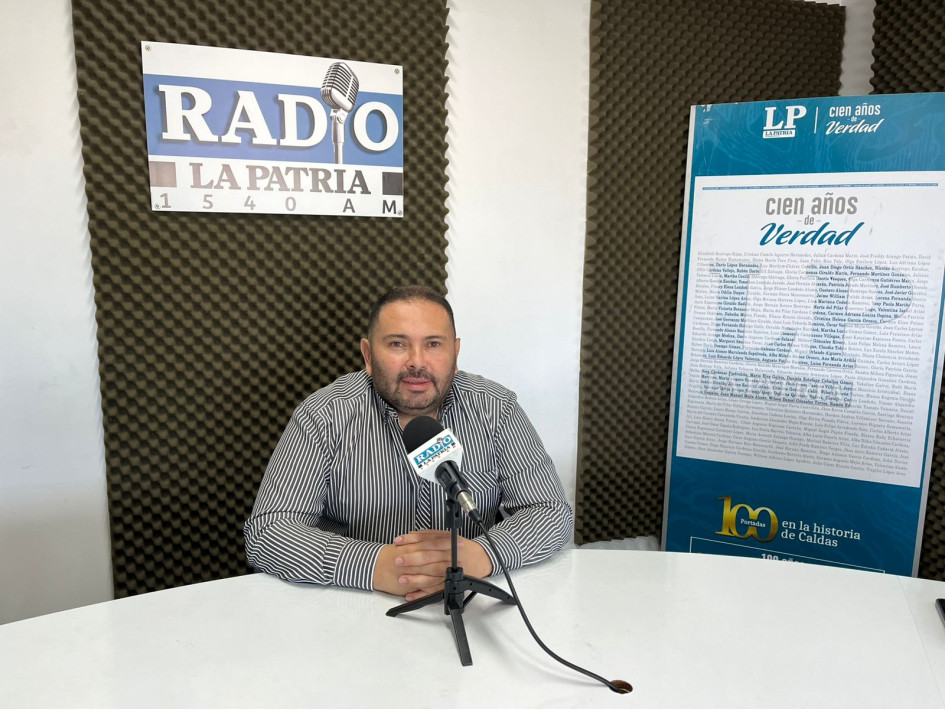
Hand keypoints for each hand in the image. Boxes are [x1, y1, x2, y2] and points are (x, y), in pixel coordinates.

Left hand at [372, 529, 492, 601]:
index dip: (412, 541)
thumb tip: (411, 535)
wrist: (482, 559)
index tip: (398, 542)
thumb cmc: (463, 547)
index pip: (428, 541)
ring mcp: (451, 573)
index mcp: (449, 544)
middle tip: (397, 561)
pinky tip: (410, 595)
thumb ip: (431, 535)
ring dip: (415, 579)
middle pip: (429, 558)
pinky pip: (434, 591)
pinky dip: (421, 594)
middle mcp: (450, 558)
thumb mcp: (450, 536)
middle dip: (411, 560)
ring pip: (431, 577)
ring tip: (401, 579)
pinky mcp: (450, 585)